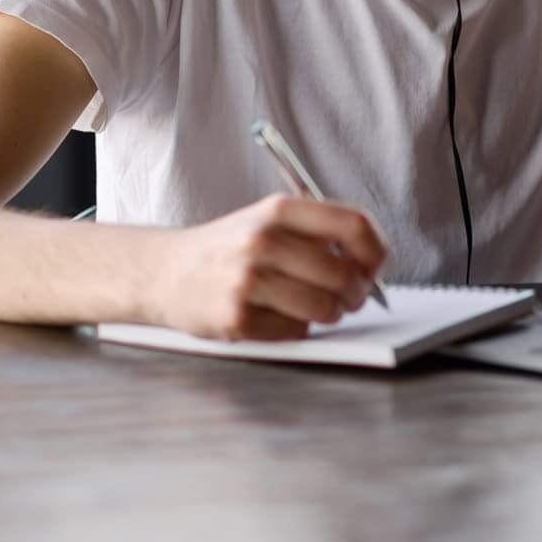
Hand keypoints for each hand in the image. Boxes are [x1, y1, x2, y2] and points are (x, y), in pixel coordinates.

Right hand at [146, 194, 389, 340]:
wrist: (165, 272)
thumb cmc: (230, 248)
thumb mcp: (269, 221)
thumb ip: (316, 232)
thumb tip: (372, 263)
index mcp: (279, 210)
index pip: (353, 224)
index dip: (375, 251)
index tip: (376, 267)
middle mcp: (263, 240)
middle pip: (343, 273)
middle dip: (357, 293)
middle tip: (351, 298)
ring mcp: (247, 280)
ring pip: (324, 307)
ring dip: (330, 314)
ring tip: (317, 308)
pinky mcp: (236, 318)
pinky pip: (294, 331)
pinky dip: (296, 329)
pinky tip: (278, 316)